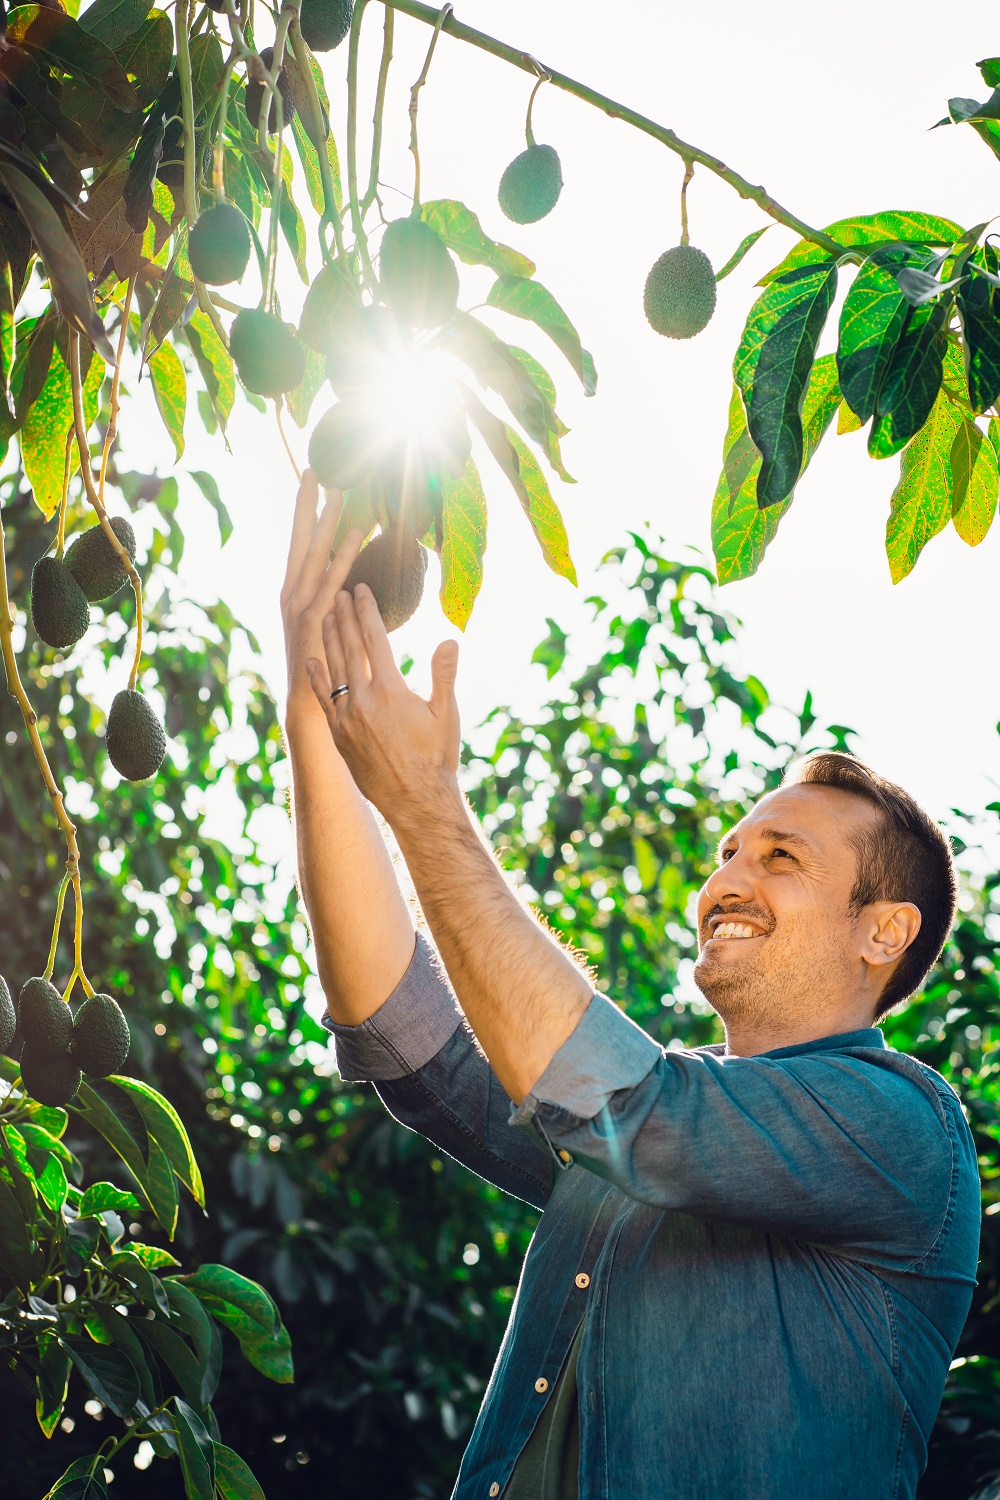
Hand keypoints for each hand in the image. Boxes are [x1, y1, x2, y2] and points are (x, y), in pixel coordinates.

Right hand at [280, 470, 360, 722]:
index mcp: (295, 591)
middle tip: (316, 469)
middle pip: (299, 539)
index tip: (311, 478)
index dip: (304, 510)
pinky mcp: (313, 623)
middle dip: (307, 503)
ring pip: (313, 555)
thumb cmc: (326, 666)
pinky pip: (330, 583)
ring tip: (338, 490)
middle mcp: (291, 594)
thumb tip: (353, 577)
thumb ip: (336, 598)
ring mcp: (298, 608)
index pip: (300, 542)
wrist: (311, 708)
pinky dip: (342, 557)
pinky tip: (356, 534)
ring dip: (326, 522)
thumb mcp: (328, 627)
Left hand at [305, 583, 460, 825]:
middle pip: (349, 647)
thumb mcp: (446, 714)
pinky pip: (323, 699)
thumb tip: (449, 640)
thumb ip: (443, 674)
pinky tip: (311, 659)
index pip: (375, 639)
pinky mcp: (338, 735)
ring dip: (328, 638)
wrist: (415, 801)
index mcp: (391, 690)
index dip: (367, 610)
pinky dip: (316, 677)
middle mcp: (363, 700)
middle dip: (343, 615)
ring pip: (333, 668)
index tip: (361, 588)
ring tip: (324, 613)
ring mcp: (346, 718)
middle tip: (337, 589)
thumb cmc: (436, 757)